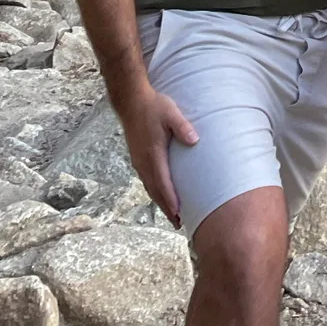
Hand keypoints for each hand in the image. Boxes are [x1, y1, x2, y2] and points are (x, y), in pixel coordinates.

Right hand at [119, 86, 197, 225]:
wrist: (131, 102)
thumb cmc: (154, 106)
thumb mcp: (171, 113)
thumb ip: (182, 127)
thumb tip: (194, 141)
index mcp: (153, 154)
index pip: (163, 183)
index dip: (171, 200)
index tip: (178, 214)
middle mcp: (144, 162)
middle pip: (155, 191)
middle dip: (166, 208)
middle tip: (178, 223)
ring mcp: (139, 161)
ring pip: (150, 187)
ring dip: (160, 202)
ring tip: (171, 214)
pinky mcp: (138, 158)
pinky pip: (147, 180)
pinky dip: (155, 192)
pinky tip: (160, 194)